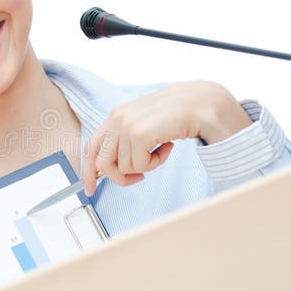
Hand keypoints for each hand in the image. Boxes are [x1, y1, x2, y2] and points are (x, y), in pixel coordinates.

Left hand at [82, 81, 251, 193]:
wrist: (202, 102)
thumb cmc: (178, 116)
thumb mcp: (146, 126)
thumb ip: (127, 142)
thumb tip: (111, 169)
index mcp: (115, 116)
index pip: (91, 147)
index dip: (88, 171)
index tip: (89, 189)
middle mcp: (117, 118)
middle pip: (103, 164)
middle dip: (122, 178)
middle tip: (142, 176)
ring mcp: (126, 124)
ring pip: (125, 168)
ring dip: (147, 166)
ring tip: (162, 148)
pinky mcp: (138, 133)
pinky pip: (140, 166)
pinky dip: (157, 163)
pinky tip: (167, 146)